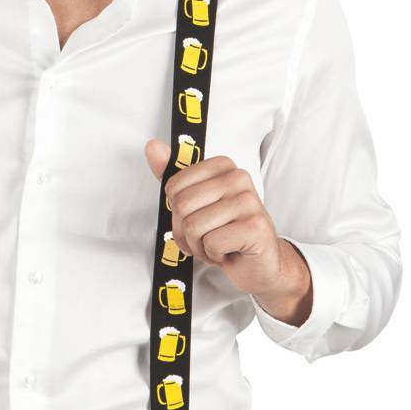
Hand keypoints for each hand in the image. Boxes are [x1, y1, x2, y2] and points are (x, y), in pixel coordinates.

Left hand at [144, 142, 310, 312]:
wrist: (257, 263)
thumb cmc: (225, 231)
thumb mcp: (195, 202)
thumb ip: (172, 175)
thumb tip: (153, 147)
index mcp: (222, 166)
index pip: (174, 186)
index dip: (177, 211)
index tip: (197, 216)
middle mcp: (238, 178)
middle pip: (182, 206)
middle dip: (186, 232)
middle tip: (205, 236)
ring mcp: (249, 201)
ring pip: (194, 227)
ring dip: (199, 246)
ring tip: (217, 245)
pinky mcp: (255, 227)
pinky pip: (212, 243)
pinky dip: (213, 254)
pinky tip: (229, 252)